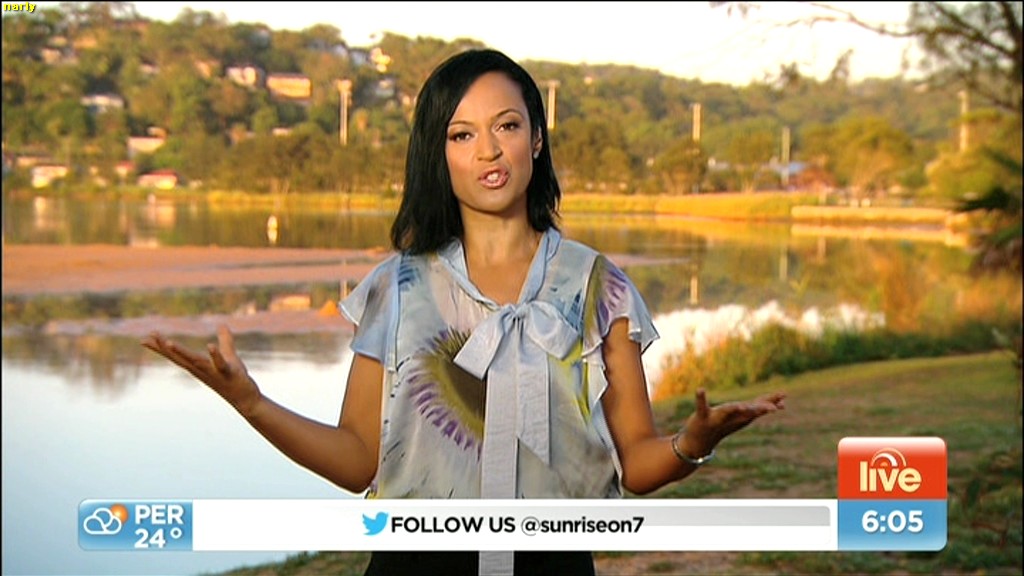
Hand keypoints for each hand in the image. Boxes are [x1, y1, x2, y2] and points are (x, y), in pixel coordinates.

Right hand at [141, 324, 262, 417]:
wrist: (247, 400)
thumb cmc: (236, 378)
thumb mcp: (229, 356)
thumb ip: (225, 340)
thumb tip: (222, 325)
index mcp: (199, 366)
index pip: (176, 356)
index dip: (161, 348)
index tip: (144, 339)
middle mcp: (202, 371)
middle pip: (180, 358)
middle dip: (164, 347)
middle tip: (150, 336)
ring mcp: (214, 373)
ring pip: (195, 361)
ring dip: (182, 352)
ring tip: (169, 342)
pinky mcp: (228, 373)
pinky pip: (220, 364)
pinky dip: (214, 356)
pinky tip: (209, 345)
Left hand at [677, 388, 785, 458]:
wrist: (700, 441)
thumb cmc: (722, 425)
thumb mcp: (741, 416)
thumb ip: (759, 407)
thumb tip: (780, 404)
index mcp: (741, 415)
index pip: (759, 406)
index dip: (771, 402)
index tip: (784, 399)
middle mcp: (732, 416)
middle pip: (747, 411)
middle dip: (759, 408)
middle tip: (773, 408)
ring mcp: (717, 417)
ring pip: (728, 410)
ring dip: (735, 408)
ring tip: (742, 406)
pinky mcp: (702, 417)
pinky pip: (701, 406)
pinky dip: (701, 398)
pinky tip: (700, 389)